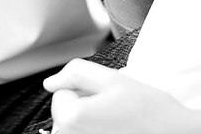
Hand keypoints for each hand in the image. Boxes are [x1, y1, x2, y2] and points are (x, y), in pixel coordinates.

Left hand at [44, 61, 200, 133]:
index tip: (107, 94)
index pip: (61, 92)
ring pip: (78, 125)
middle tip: (116, 107)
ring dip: (93, 119)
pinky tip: (119, 130)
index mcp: (71, 118)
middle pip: (67, 111)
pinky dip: (99, 131)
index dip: (84, 87)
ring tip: (119, 121)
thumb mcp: (112, 78)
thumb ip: (75, 72)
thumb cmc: (149, 111)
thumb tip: (50, 82)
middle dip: (86, 104)